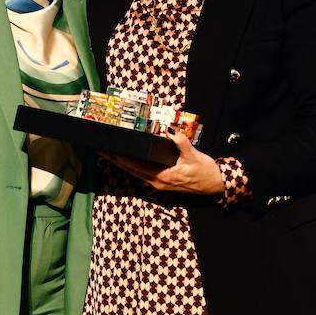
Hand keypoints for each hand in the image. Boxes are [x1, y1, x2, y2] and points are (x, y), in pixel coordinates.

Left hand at [101, 131, 223, 194]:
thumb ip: (181, 142)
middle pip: (130, 170)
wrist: (215, 184)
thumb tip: (170, 130)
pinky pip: (142, 173)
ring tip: (108, 154)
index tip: (107, 150)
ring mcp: (159, 183)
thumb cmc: (205, 171)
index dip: (119, 158)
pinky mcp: (162, 181)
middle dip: (114, 160)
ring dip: (121, 163)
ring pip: (134, 172)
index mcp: (161, 177)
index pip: (134, 166)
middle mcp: (156, 182)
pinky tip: (126, 160)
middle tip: (100, 150)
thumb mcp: (193, 155)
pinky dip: (131, 166)